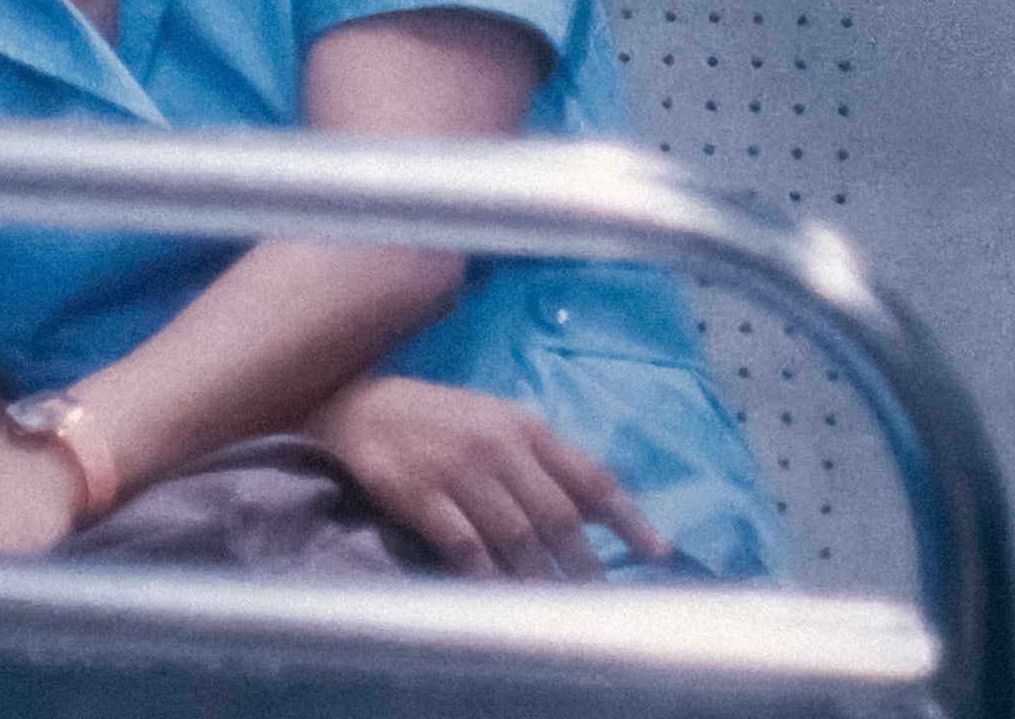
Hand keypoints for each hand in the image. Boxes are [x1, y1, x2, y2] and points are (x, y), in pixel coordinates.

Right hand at [307, 376, 667, 579]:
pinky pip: (465, 546)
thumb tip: (599, 510)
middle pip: (557, 515)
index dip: (627, 518)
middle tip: (600, 600)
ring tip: (558, 608)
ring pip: (516, 536)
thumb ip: (544, 461)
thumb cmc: (437, 419)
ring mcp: (458, 471)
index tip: (657, 554)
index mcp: (524, 426)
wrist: (357, 406)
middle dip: (584, 564)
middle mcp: (497, 446)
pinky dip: (489, 575)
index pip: (590, 475)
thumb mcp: (496, 422)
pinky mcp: (419, 495)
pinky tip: (502, 596)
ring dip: (541, 578)